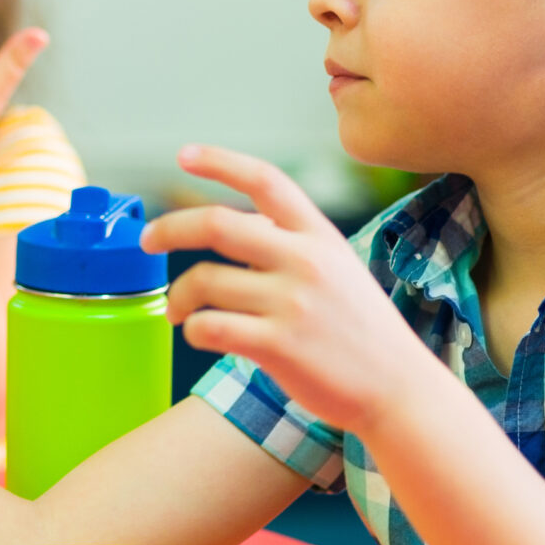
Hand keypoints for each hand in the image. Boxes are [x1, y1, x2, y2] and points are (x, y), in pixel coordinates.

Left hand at [142, 145, 417, 435]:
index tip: (183, 155)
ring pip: (205, 280)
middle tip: (147, 241)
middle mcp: (306, 261)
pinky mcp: (278, 346)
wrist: (398, 389)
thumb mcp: (340, 269)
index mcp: (320, 236)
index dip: (220, 162)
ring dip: (179, 295)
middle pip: (217, 224)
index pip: (266, 181)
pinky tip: (199, 333)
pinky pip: (211, 326)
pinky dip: (193, 329)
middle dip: (169, 228)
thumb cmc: (361, 332)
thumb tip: (233, 227)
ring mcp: (292, 304)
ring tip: (177, 309)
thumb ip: (293, 245)